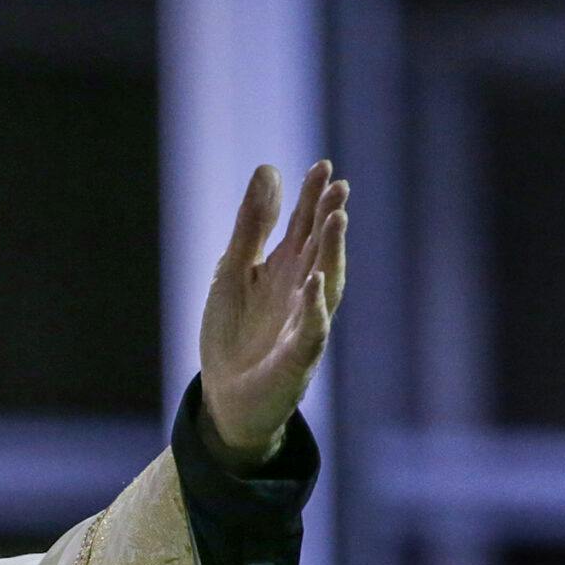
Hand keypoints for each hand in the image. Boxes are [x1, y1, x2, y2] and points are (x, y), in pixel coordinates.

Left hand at [198, 161, 347, 469]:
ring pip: (326, 282)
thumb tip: (269, 170)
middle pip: (320, 248)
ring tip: (336, 219)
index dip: (312, 198)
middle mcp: (301, 291)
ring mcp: (304, 323)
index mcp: (284, 270)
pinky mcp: (298, 357)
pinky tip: (315, 282)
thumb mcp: (233, 273)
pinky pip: (312, 329)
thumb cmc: (233, 335)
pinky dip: (315, 306)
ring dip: (332, 251)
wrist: (226, 398)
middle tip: (338, 186)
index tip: (322, 166)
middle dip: (328, 217)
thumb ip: (251, 228)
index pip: (303, 227)